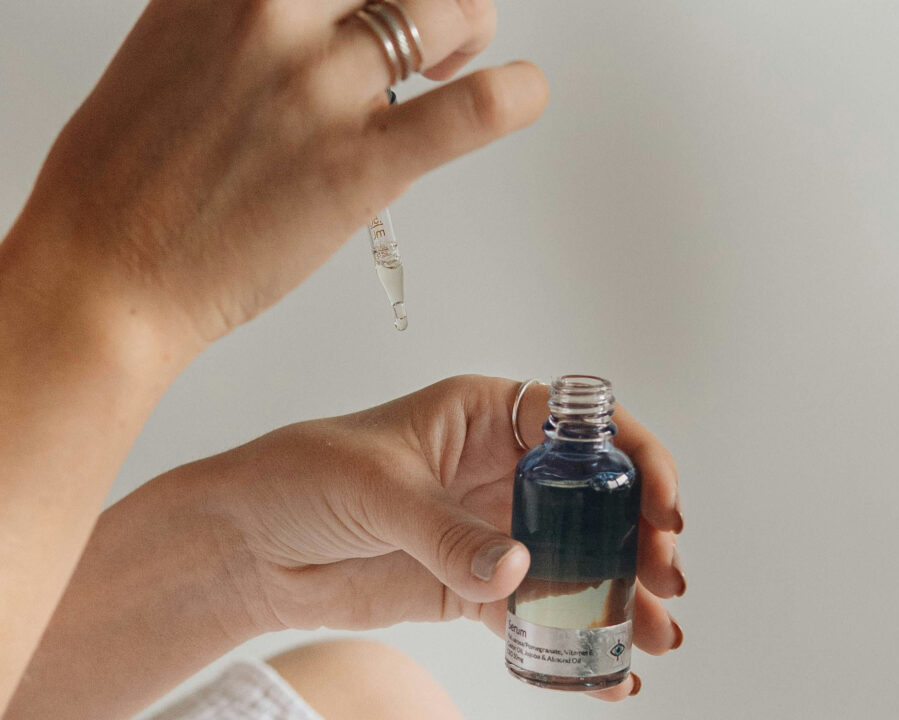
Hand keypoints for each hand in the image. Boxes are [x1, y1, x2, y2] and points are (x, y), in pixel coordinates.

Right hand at [9, 0, 546, 353]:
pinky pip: (464, 112)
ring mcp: (317, 90)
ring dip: (470, 31)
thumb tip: (308, 28)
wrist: (106, 274)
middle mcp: (270, 17)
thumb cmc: (126, 185)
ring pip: (445, 13)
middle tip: (441, 29)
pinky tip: (525, 93)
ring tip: (455, 67)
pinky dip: (512, 96)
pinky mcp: (355, 167)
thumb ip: (239, 29)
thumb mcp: (169, 58)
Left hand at [205, 375, 684, 700]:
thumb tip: (517, 568)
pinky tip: (604, 669)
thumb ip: (445, 530)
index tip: (659, 500)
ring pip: (572, 557)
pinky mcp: (469, 583)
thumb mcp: (376, 488)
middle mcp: (497, 468)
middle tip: (666, 576)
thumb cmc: (302, 476)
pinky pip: (532, 610)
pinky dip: (569, 638)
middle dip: (638, 533)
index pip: (580, 424)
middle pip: (591, 496)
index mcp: (484, 416)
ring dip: (618, 593)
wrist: (249, 543)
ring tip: (655, 632)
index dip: (632, 455)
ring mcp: (487, 528)